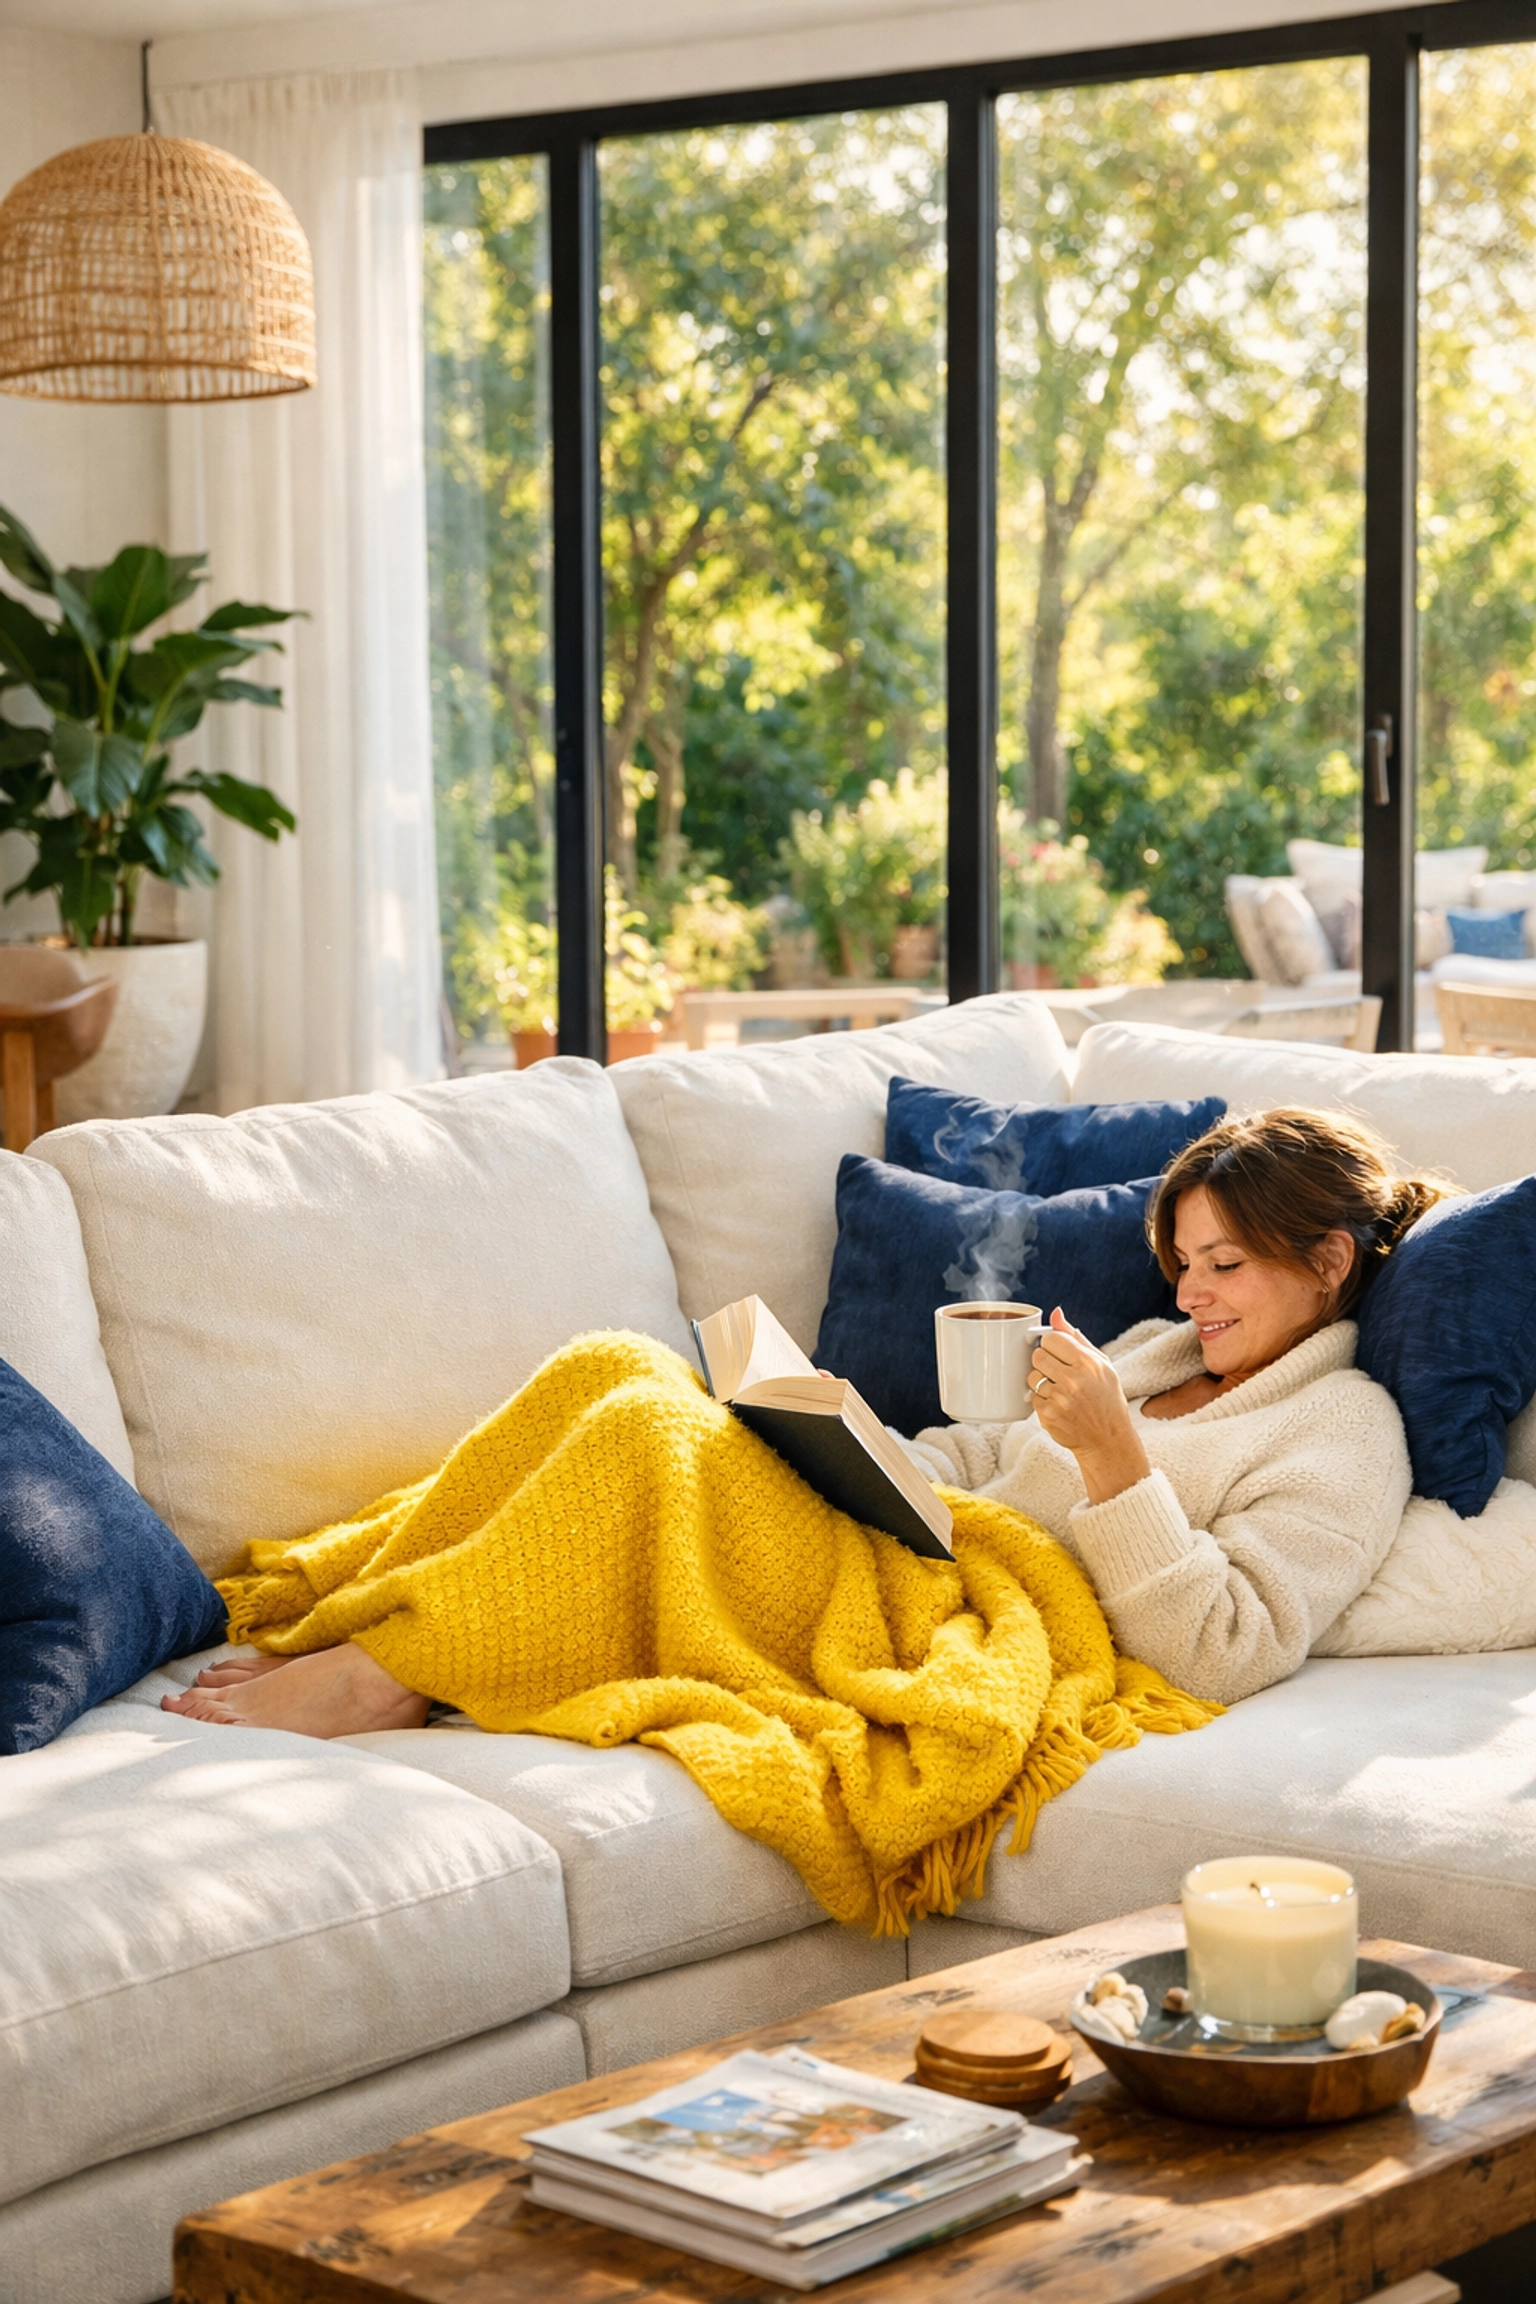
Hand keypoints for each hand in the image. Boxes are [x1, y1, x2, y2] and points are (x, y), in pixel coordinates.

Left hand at [1028, 1308, 1151, 1505]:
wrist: (1108, 1440)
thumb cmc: (1106, 1398)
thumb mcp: (1101, 1365)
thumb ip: (1076, 1338)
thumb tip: (1056, 1313)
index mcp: (1088, 1363)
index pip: (1051, 1338)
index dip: (1052, 1345)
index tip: (1059, 1353)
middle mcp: (1073, 1380)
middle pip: (1038, 1355)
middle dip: (1045, 1362)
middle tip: (1058, 1372)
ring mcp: (1060, 1399)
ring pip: (1032, 1377)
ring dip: (1041, 1382)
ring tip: (1059, 1391)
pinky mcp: (1048, 1416)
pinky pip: (1033, 1398)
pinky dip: (1042, 1400)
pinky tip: (1058, 1405)